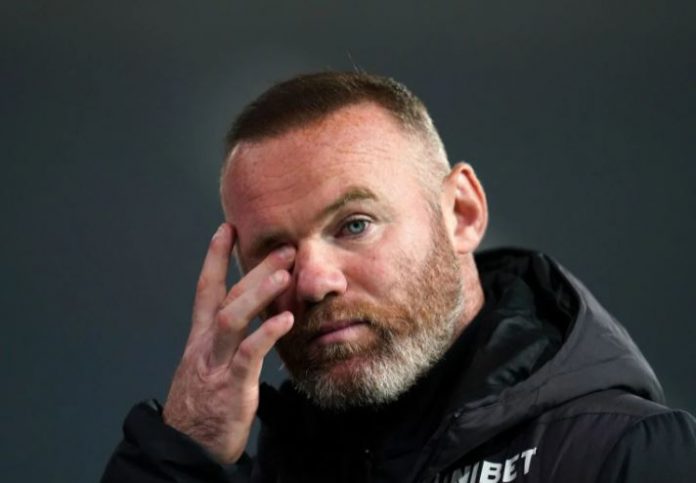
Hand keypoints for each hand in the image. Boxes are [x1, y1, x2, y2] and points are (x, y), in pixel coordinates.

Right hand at [162, 223, 294, 463]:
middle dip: (252, 268)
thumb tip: (257, 320)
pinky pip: (247, 355)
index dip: (215, 257)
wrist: (188, 448)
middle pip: (226, 296)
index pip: (206, 289)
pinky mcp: (230, 387)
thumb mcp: (211, 367)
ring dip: (258, 293)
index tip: (227, 229)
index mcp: (201, 339)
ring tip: (284, 273)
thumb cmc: (205, 407)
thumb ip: (230, 342)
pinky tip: (285, 320)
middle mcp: (205, 346)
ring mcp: (216, 365)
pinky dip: (265, 335)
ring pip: (231, 318)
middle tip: (282, 246)